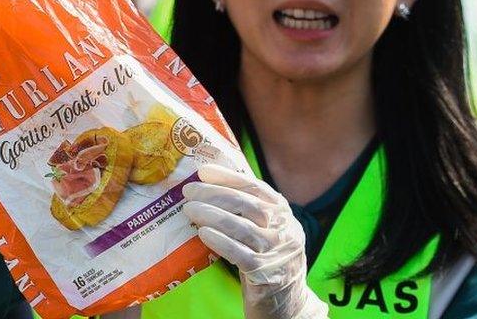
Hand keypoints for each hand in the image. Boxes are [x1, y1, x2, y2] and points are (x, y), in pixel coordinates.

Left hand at [183, 164, 328, 318]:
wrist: (287, 304)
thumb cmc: (268, 261)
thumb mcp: (266, 231)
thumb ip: (248, 212)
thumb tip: (210, 188)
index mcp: (283, 212)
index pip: (255, 187)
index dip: (228, 177)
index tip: (203, 171)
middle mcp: (285, 228)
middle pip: (248, 204)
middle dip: (214, 194)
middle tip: (189, 192)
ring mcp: (278, 251)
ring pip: (243, 228)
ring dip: (212, 215)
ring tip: (189, 209)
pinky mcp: (267, 274)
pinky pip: (241, 255)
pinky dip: (221, 242)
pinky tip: (203, 233)